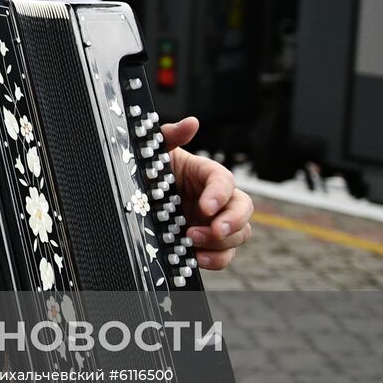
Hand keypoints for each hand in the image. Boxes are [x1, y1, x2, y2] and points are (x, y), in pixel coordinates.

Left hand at [160, 117, 252, 269]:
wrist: (138, 196)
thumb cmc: (152, 170)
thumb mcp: (155, 151)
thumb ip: (170, 135)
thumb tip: (191, 123)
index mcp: (207, 174)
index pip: (225, 181)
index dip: (219, 193)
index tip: (206, 206)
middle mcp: (217, 199)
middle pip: (244, 208)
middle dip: (233, 221)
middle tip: (213, 230)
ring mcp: (214, 222)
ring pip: (239, 234)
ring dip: (221, 242)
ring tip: (192, 241)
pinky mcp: (207, 242)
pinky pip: (224, 255)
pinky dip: (215, 259)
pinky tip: (197, 258)